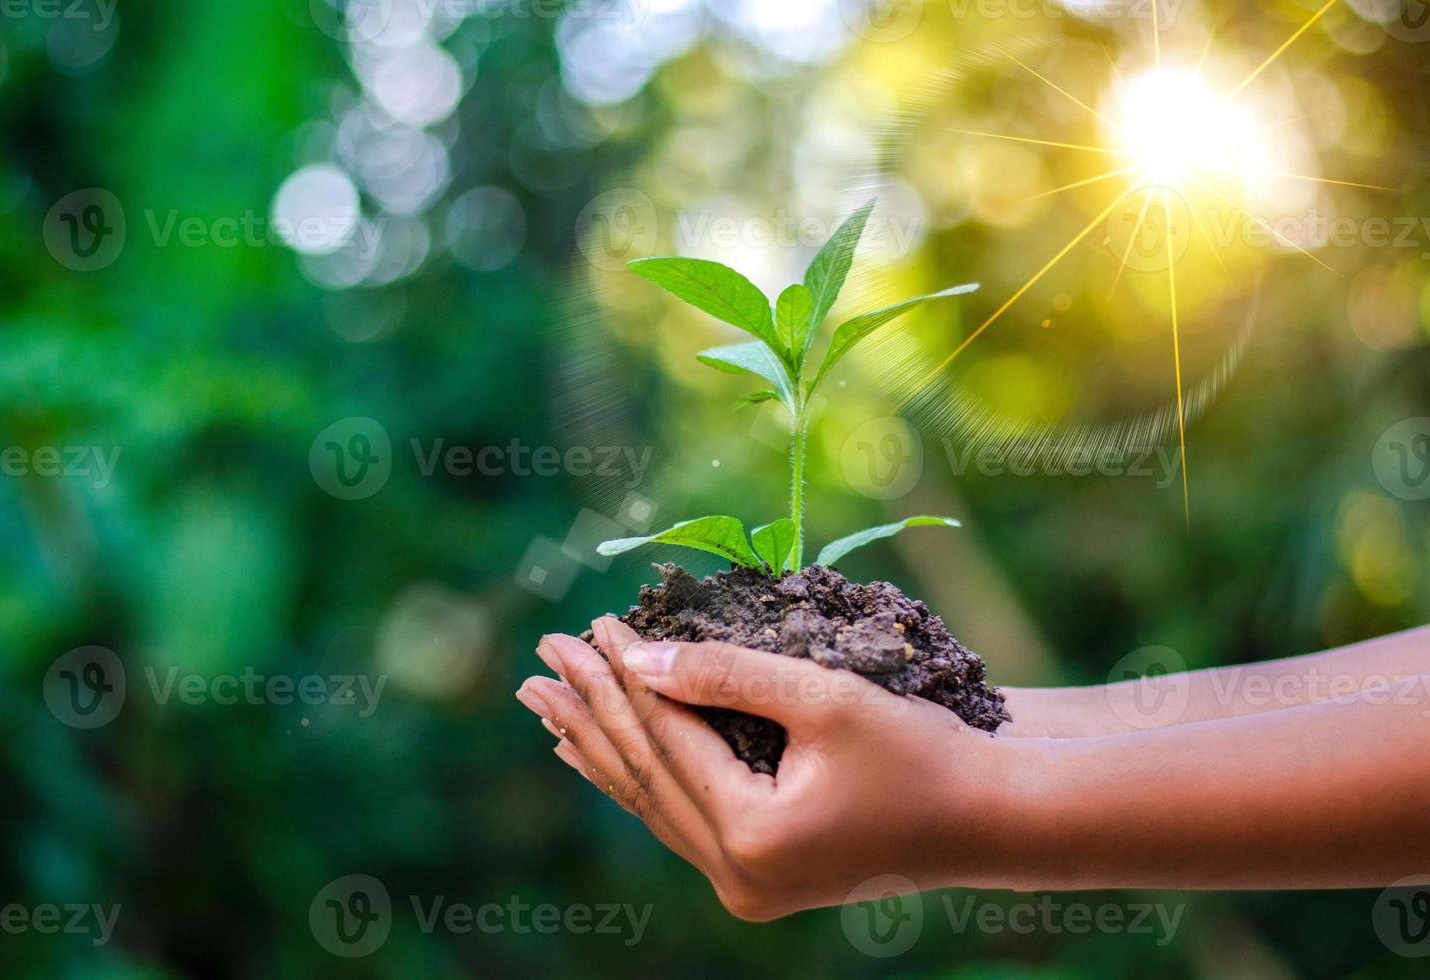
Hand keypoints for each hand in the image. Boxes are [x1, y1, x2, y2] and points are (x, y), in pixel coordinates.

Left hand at [516, 619, 1034, 919]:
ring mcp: (746, 885)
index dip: (624, 678)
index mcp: (751, 838)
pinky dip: (639, 778)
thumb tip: (637, 659)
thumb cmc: (921, 751)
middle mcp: (736, 876)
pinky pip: (679, 819)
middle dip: (589, 711)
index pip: (665, 742)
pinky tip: (598, 756)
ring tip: (546, 705)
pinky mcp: (758, 876)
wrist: (989, 818)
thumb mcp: (824, 698)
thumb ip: (726, 675)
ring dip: (600, 746)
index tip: (589, 624)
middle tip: (540, 657)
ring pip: (653, 803)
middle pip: (644, 776)